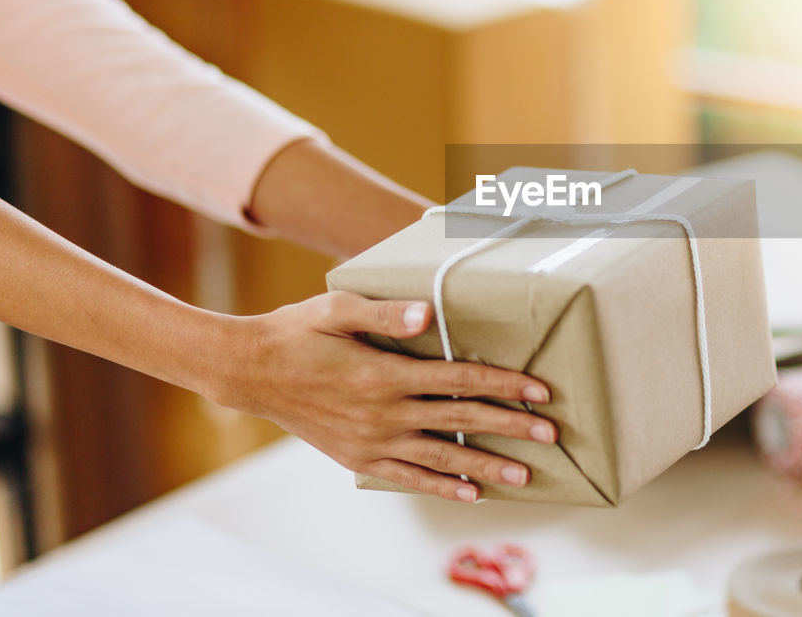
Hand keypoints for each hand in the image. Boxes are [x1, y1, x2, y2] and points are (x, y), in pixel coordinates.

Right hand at [217, 291, 556, 501]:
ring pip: (442, 456)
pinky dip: (441, 486)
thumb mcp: (338, 307)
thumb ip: (386, 311)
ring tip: (525, 475)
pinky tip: (471, 493)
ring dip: (486, 466)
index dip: (503, 385)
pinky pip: (408, 477)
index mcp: (385, 373)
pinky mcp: (358, 458)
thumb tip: (429, 313)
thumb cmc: (298, 330)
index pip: (459, 380)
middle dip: (510, 427)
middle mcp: (383, 413)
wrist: (251, 371)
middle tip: (551, 435)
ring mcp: (371, 441)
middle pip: (461, 421)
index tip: (539, 391)